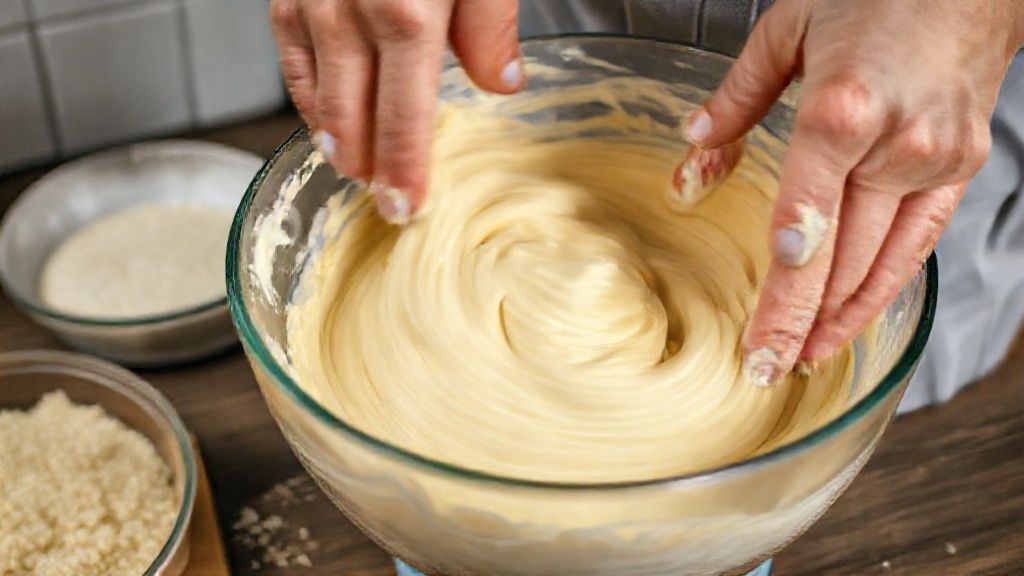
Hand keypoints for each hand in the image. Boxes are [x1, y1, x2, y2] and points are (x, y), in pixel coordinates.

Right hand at [270, 0, 523, 223]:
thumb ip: (490, 23)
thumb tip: (501, 83)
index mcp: (406, 13)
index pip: (403, 116)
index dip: (403, 169)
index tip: (406, 207)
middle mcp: (349, 13)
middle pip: (352, 118)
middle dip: (368, 169)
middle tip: (385, 203)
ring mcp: (313, 4)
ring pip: (317, 97)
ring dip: (337, 142)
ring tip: (357, 169)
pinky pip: (291, 63)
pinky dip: (307, 101)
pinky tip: (327, 120)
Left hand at [680, 0, 1023, 384]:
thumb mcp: (785, 30)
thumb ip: (734, 103)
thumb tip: (692, 157)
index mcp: (839, 112)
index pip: (801, 230)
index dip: (780, 300)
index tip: (758, 348)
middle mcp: (894, 144)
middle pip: (839, 262)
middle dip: (801, 326)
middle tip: (767, 372)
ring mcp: (934, 160)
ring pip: (879, 263)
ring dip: (839, 319)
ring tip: (803, 359)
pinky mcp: (960, 166)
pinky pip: (918, 245)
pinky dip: (882, 288)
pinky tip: (852, 319)